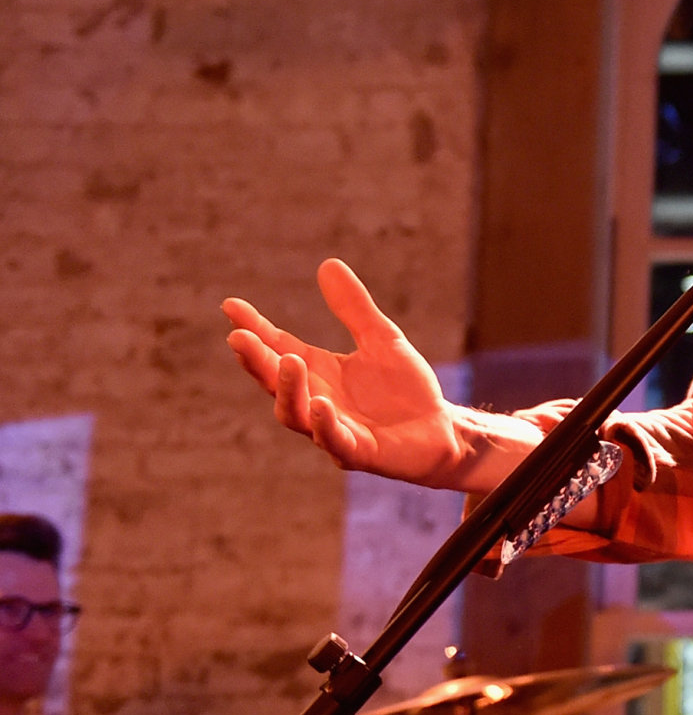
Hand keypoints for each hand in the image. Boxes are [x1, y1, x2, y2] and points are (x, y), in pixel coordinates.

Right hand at [222, 259, 472, 488]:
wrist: (440, 429)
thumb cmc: (405, 389)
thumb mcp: (381, 338)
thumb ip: (354, 308)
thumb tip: (327, 263)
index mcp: (318, 372)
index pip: (276, 347)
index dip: (253, 329)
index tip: (230, 305)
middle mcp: (315, 400)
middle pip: (275, 381)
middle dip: (256, 360)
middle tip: (239, 337)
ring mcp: (332, 429)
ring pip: (295, 414)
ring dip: (288, 389)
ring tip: (287, 361)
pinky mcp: (358, 451)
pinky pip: (334, 441)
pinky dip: (324, 424)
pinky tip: (320, 403)